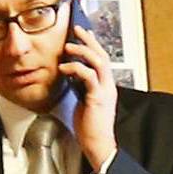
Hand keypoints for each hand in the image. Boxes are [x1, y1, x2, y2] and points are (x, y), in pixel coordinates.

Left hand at [61, 20, 119, 173]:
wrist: (98, 144)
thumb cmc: (90, 127)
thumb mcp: (83, 101)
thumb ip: (81, 86)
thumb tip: (71, 74)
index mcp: (105, 86)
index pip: (101, 60)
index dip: (92, 45)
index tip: (82, 33)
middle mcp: (108, 86)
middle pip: (102, 55)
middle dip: (89, 40)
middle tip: (77, 29)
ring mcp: (105, 91)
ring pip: (99, 62)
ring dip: (83, 51)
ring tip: (69, 46)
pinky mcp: (98, 98)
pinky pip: (88, 76)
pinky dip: (76, 68)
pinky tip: (64, 68)